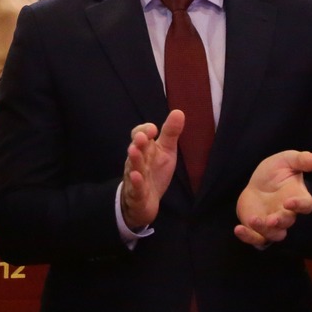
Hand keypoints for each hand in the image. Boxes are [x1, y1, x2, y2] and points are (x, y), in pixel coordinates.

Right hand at [120, 111, 184, 230]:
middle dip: (138, 142)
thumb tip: (178, 111)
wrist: (144, 201)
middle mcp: (136, 161)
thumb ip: (170, 133)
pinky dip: (135, 182)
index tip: (154, 130)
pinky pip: (135, 187)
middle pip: (136, 149)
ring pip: (133, 167)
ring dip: (134, 160)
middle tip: (142, 137)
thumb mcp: (166, 151)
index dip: (144, 130)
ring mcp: (135, 177)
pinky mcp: (137, 194)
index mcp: (144, 149)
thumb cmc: (154, 171)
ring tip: (133, 151)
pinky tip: (136, 176)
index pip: (139, 134)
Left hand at [235, 149, 311, 247]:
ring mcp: (274, 224)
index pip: (306, 205)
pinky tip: (239, 229)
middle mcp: (288, 214)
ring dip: (264, 230)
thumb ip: (300, 160)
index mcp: (298, 198)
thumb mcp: (286, 160)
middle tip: (271, 219)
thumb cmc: (276, 171)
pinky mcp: (259, 230)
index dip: (299, 205)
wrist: (259, 183)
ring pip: (274, 234)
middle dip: (280, 221)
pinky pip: (257, 240)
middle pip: (288, 222)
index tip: (289, 201)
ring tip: (253, 219)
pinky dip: (249, 238)